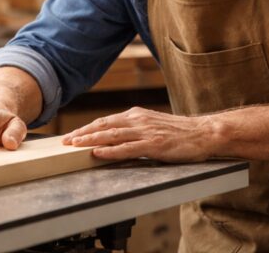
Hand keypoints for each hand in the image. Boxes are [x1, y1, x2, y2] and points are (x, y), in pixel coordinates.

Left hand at [61, 107, 215, 161]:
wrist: (204, 133)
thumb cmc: (180, 133)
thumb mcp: (153, 126)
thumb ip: (136, 129)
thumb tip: (117, 137)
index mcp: (137, 115)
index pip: (106, 121)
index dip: (87, 128)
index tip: (72, 134)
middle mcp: (138, 120)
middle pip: (104, 126)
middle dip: (82, 133)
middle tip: (65, 140)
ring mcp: (146, 132)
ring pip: (112, 135)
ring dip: (91, 140)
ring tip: (75, 145)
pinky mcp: (154, 145)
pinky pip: (127, 148)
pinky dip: (110, 151)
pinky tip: (98, 154)